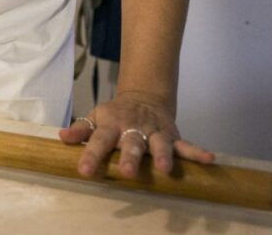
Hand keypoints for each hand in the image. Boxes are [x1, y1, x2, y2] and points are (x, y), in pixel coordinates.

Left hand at [58, 91, 215, 178]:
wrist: (144, 97)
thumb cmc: (115, 114)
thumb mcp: (95, 117)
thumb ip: (80, 129)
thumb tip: (61, 137)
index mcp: (111, 125)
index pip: (98, 140)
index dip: (90, 155)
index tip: (84, 171)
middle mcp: (133, 129)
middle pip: (131, 144)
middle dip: (130, 158)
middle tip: (128, 173)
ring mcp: (154, 132)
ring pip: (159, 145)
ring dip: (163, 156)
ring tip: (165, 169)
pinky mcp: (172, 136)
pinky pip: (185, 145)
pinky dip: (197, 152)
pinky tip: (210, 159)